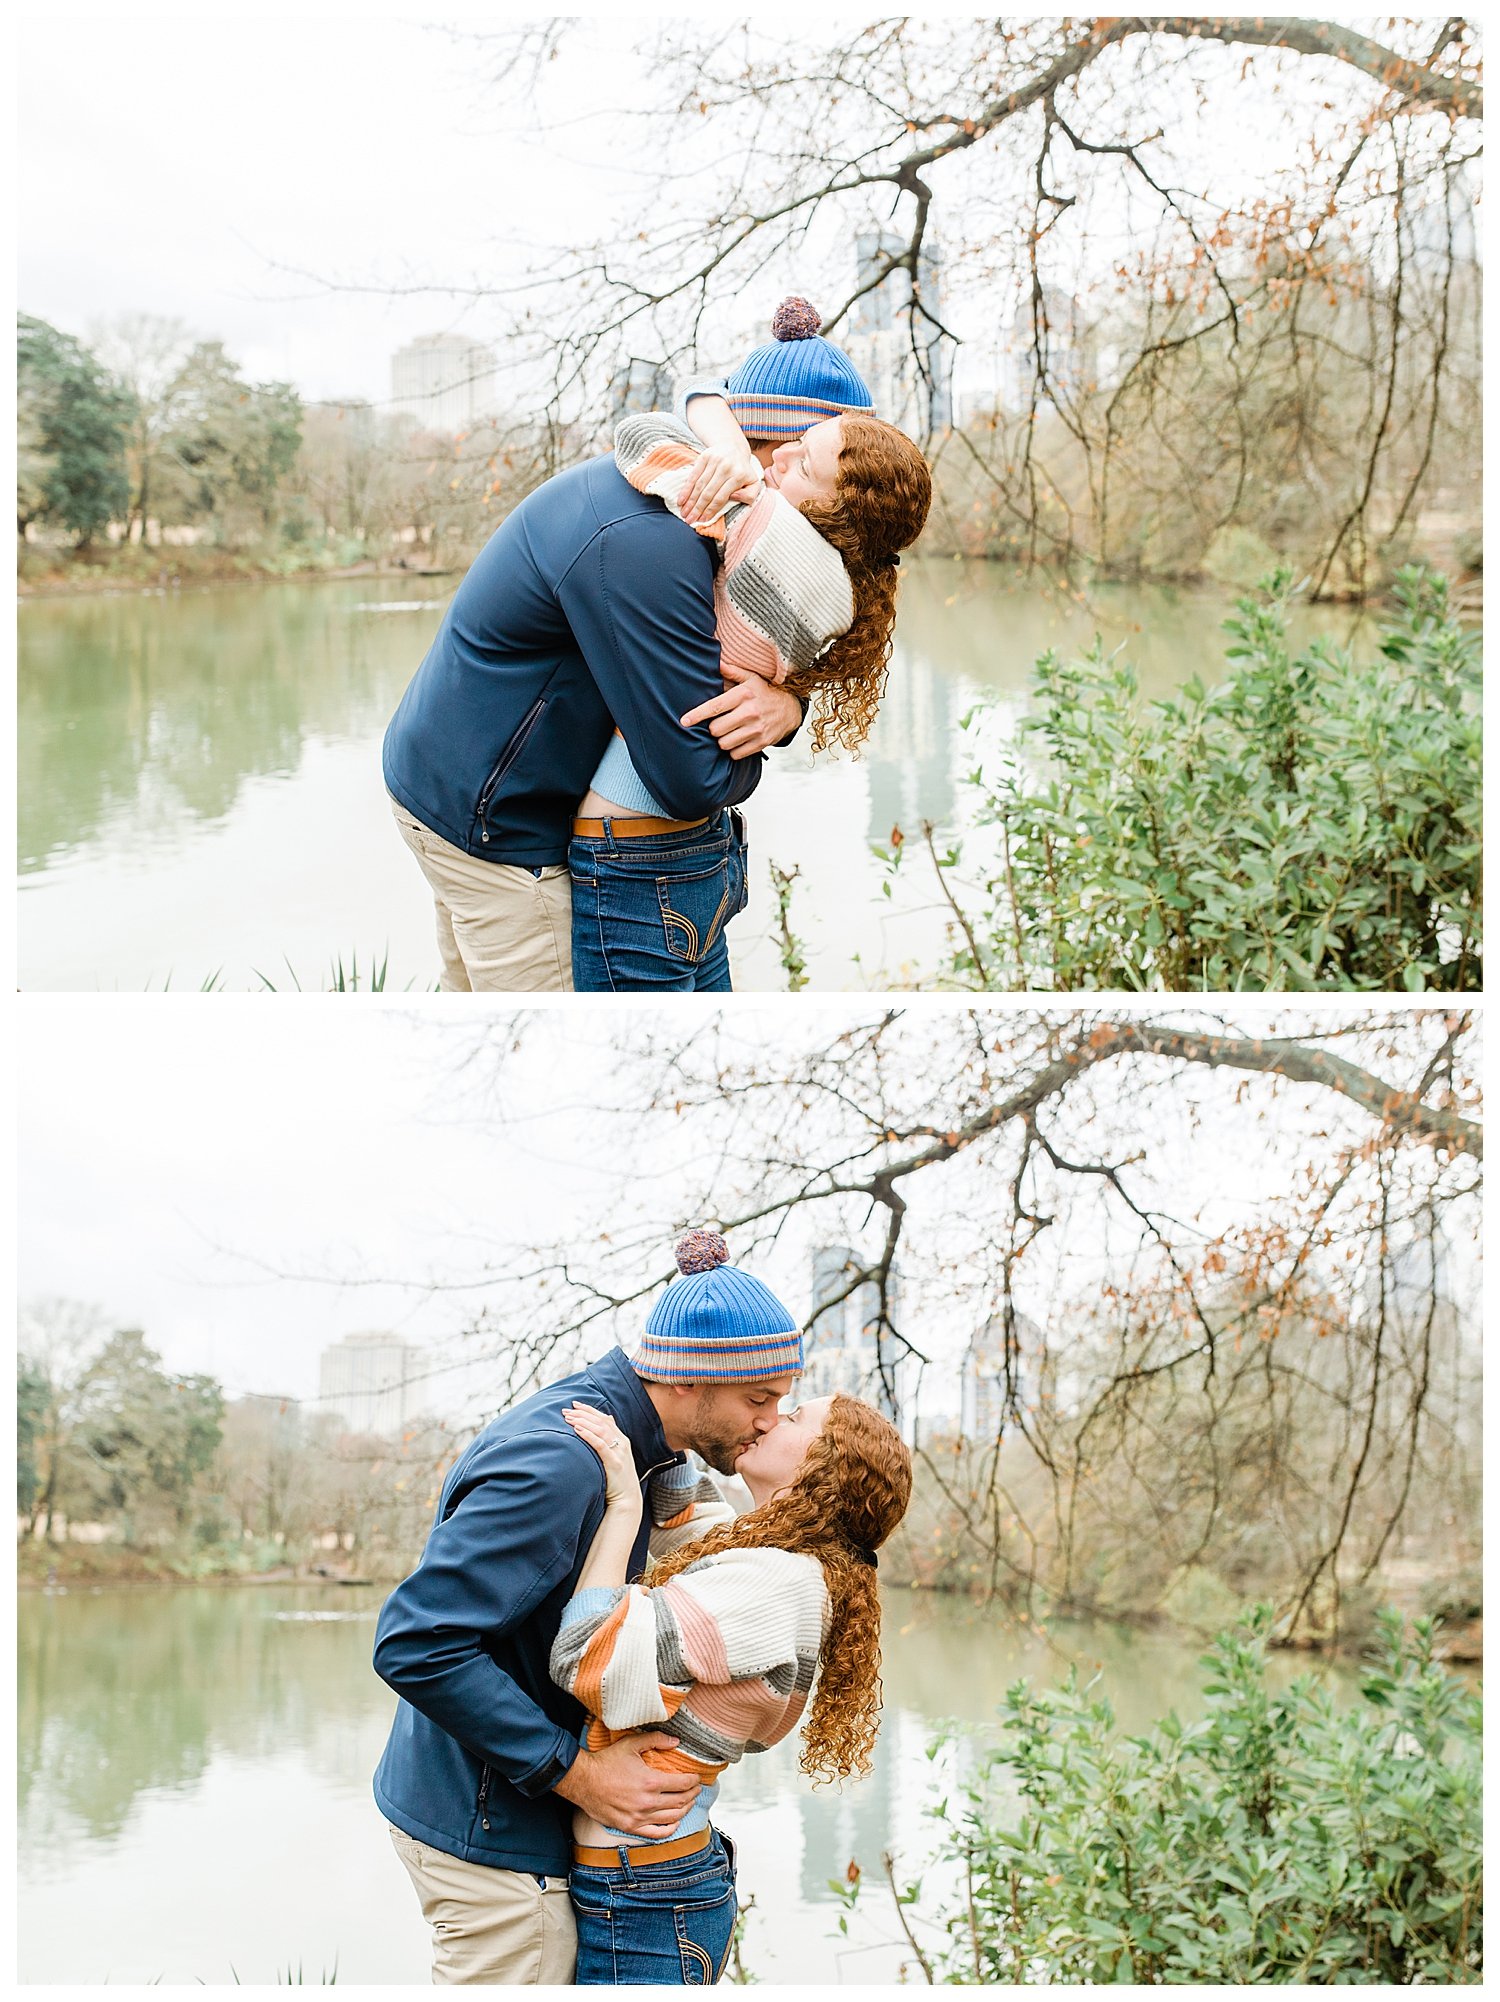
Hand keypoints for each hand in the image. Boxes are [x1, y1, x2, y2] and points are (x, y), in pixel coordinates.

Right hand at [554, 1733, 703, 1838]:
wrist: (583, 1781)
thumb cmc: (606, 1762)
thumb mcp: (631, 1744)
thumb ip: (656, 1739)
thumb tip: (676, 1741)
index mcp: (651, 1781)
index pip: (683, 1784)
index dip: (694, 1780)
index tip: (696, 1777)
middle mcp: (648, 1803)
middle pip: (681, 1801)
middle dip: (692, 1794)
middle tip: (696, 1789)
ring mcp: (639, 1818)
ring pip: (672, 1818)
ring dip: (685, 1810)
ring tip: (688, 1802)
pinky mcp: (630, 1827)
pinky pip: (656, 1834)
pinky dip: (669, 1829)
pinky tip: (674, 1822)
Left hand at [564, 1404, 641, 1517]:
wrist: (627, 1499)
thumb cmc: (618, 1479)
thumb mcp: (617, 1456)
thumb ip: (612, 1439)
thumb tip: (607, 1419)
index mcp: (622, 1440)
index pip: (604, 1418)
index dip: (590, 1410)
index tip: (575, 1404)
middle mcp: (622, 1443)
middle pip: (601, 1421)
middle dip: (582, 1414)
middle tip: (566, 1411)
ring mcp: (619, 1452)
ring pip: (600, 1430)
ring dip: (583, 1421)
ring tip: (569, 1418)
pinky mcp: (614, 1463)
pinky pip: (600, 1445)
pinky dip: (589, 1435)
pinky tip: (578, 1430)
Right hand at [678, 445, 761, 524]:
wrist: (734, 448)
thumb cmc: (743, 472)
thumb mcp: (754, 484)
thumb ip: (749, 495)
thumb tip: (733, 497)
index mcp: (739, 475)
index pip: (721, 497)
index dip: (710, 510)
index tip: (702, 521)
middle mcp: (726, 467)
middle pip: (708, 493)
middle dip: (697, 509)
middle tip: (689, 520)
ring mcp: (714, 461)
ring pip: (699, 485)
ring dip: (690, 501)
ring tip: (684, 513)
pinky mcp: (704, 457)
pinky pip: (693, 475)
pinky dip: (686, 489)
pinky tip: (681, 500)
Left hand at [680, 662, 803, 758]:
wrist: (790, 709)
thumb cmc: (764, 692)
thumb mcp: (751, 678)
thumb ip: (732, 671)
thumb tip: (716, 662)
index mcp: (743, 694)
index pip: (714, 707)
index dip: (696, 715)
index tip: (684, 722)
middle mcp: (750, 712)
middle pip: (716, 729)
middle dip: (712, 728)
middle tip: (718, 724)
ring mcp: (756, 729)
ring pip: (724, 743)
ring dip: (722, 740)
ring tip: (728, 732)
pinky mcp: (762, 743)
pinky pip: (736, 753)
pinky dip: (733, 750)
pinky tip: (737, 740)